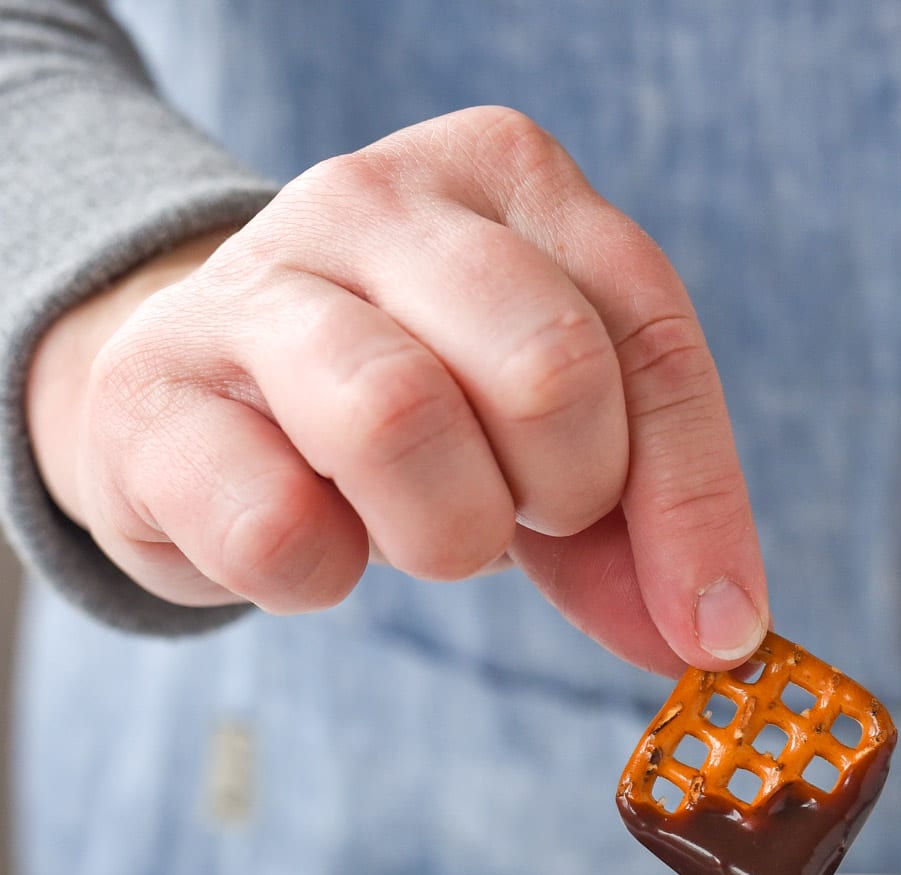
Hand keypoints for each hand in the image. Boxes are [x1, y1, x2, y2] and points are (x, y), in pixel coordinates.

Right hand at [27, 107, 767, 672]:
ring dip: (444, 532)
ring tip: (419, 527)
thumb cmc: (396, 406)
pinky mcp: (151, 396)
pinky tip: (311, 543)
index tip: (715, 628)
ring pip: (401, 418)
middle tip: (515, 516)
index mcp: (504, 178)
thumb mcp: (535, 433)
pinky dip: (321, 575)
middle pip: (547, 366)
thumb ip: (630, 520)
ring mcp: (250, 283)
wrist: (184, 400)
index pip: (648, 333)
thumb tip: (707, 635)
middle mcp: (375, 199)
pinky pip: (279, 526)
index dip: (696, 504)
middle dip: (564, 494)